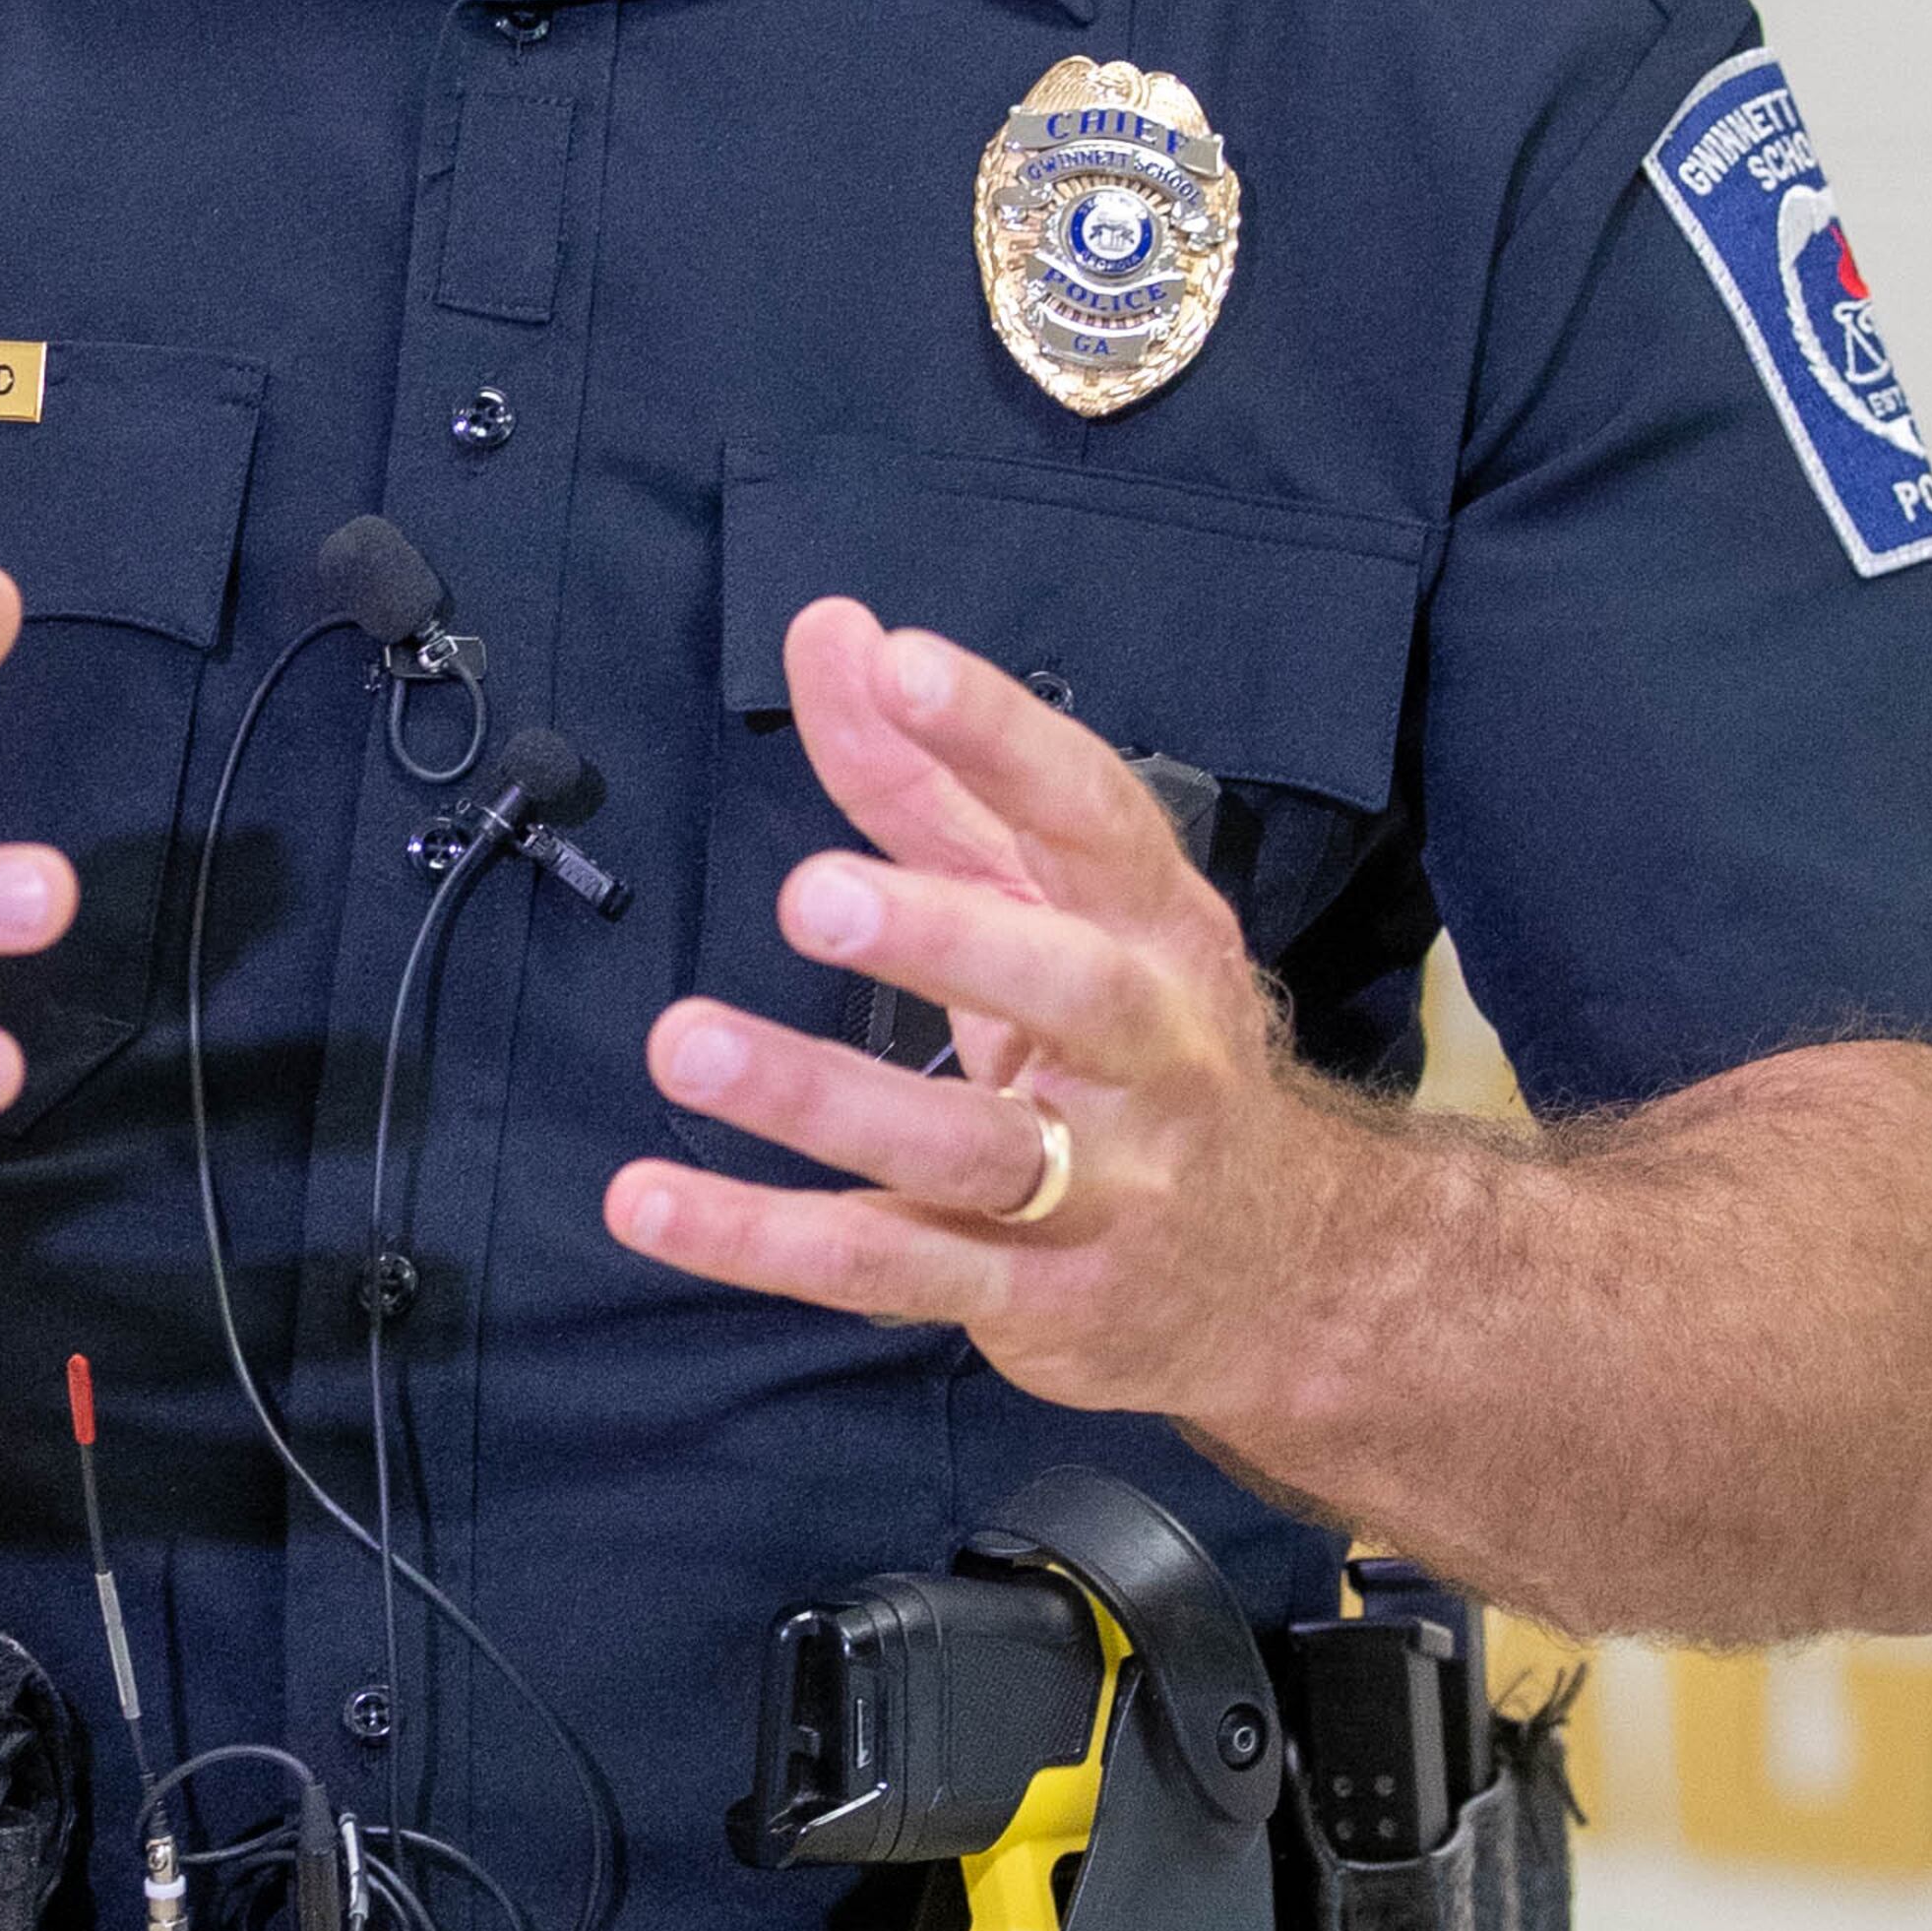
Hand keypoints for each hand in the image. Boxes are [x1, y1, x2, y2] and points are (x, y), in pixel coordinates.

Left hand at [600, 595, 1335, 1434]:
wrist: (1282, 1267)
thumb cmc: (1136, 1045)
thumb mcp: (1053, 904)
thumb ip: (929, 776)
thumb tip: (831, 631)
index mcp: (1159, 927)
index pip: (1091, 817)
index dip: (1002, 738)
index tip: (904, 664)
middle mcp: (1152, 1054)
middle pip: (1067, 992)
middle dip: (944, 939)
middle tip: (811, 896)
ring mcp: (1104, 1191)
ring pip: (966, 1150)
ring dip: (821, 1099)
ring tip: (685, 1042)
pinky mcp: (1035, 1300)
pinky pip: (891, 1270)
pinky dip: (765, 1243)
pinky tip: (649, 1202)